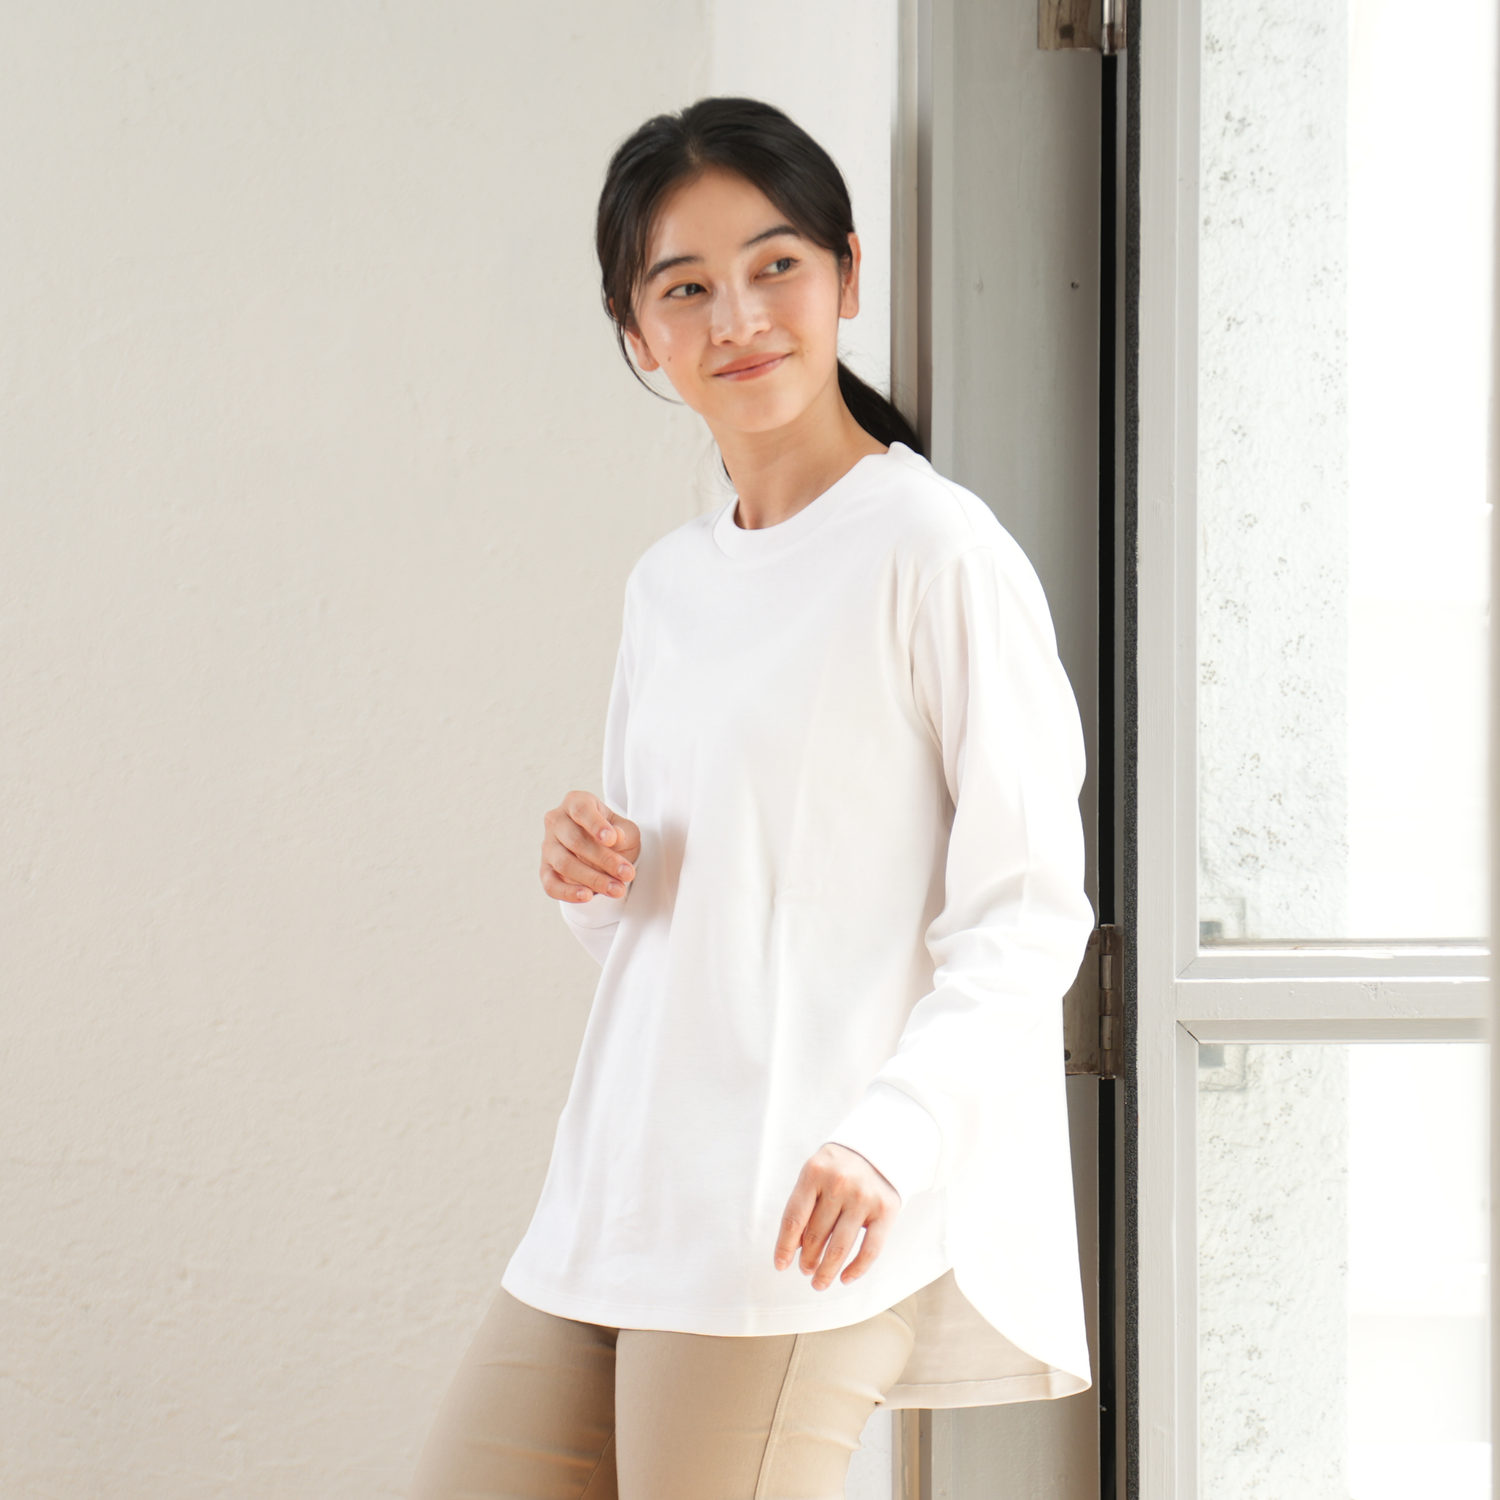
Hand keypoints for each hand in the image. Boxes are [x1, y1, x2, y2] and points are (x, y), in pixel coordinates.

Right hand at [540, 791, 640, 902]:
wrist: (607, 853)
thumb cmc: (616, 836)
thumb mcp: (627, 831)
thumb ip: (624, 832)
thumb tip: (615, 837)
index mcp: (576, 802)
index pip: (581, 810)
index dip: (595, 825)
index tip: (611, 839)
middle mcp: (557, 821)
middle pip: (575, 841)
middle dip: (604, 859)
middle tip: (627, 874)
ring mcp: (548, 846)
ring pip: (564, 864)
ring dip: (593, 879)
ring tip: (617, 889)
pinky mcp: (545, 870)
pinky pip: (551, 884)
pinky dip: (568, 892)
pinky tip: (587, 896)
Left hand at [774, 1142, 900, 1290]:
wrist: (880, 1145)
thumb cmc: (839, 1166)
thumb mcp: (816, 1172)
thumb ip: (805, 1204)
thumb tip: (795, 1247)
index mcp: (814, 1172)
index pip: (794, 1218)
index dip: (785, 1246)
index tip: (780, 1265)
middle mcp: (839, 1184)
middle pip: (816, 1235)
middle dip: (807, 1259)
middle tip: (805, 1270)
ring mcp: (863, 1197)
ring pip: (840, 1246)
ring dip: (827, 1270)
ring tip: (819, 1282)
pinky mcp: (886, 1210)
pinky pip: (870, 1249)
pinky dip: (856, 1269)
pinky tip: (845, 1278)